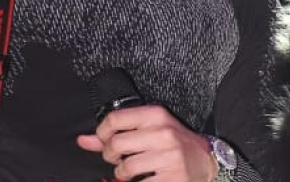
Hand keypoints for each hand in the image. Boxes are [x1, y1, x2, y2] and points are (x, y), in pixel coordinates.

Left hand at [76, 104, 217, 181]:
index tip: (105, 142)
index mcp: (156, 115)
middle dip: (111, 156)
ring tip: (134, 171)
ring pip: (125, 168)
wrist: (206, 160)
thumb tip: (83, 140)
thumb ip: (115, 134)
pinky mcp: (173, 177)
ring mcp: (169, 156)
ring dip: (123, 174)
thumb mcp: (148, 130)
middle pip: (116, 145)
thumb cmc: (173, 144)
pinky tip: (144, 178)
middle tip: (119, 159)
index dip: (102, 133)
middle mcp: (163, 133)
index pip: (115, 119)